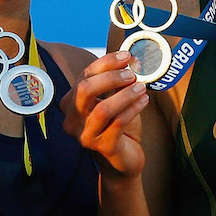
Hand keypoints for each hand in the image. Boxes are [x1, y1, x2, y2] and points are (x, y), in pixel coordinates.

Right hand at [61, 51, 147, 177]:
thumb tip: (130, 60)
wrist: (124, 159)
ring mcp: (85, 135)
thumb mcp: (114, 99)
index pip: (84, 76)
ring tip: (141, 88)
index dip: (106, 63)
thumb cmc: (118, 125)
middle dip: (111, 77)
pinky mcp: (102, 147)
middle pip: (84, 90)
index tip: (127, 56)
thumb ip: (116, 82)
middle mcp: (72, 119)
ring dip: (124, 95)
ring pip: (102, 109)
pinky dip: (133, 109)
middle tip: (132, 75)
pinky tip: (144, 101)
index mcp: (71, 103)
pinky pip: (118, 123)